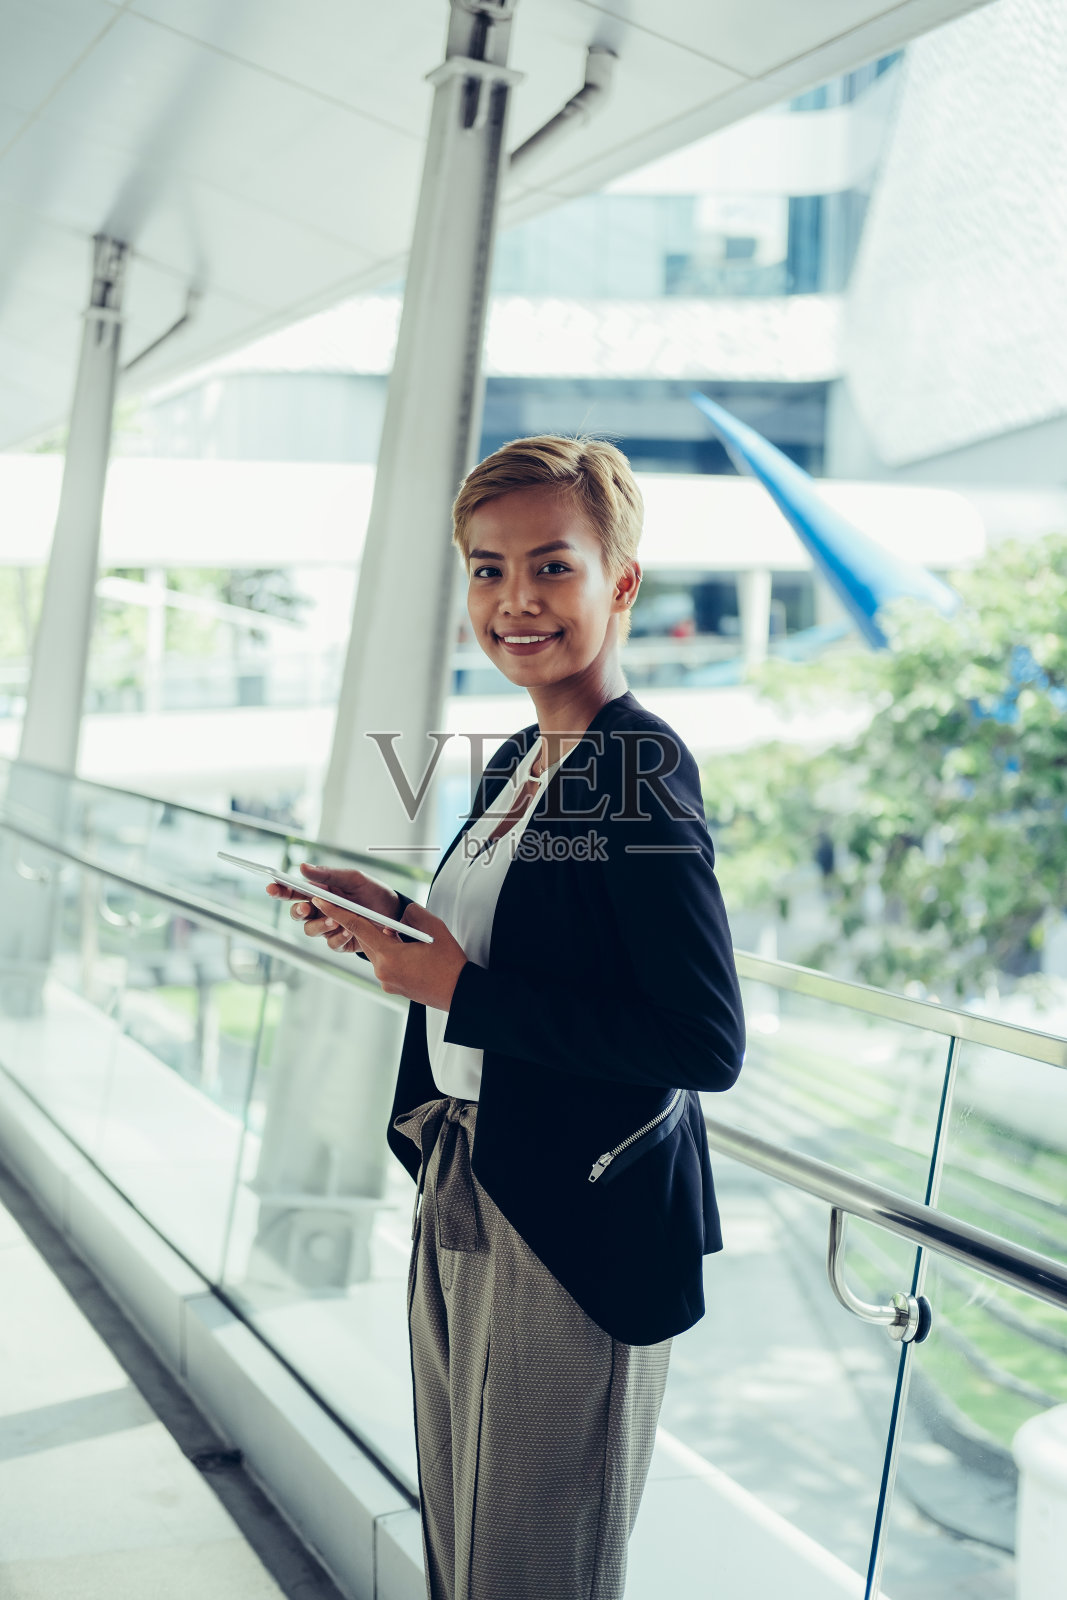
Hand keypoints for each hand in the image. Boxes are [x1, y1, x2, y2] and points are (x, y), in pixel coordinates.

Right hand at [266, 862, 399, 954]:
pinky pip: (331, 943)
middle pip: (296, 914)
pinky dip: (338, 936)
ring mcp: (329, 927)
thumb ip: (328, 875)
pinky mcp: (341, 942)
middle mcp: (320, 910)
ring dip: (320, 924)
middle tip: (307, 908)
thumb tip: (302, 866)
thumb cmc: (372, 892)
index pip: (294, 891)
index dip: (280, 889)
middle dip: (298, 911)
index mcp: (320, 892)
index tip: (272, 887)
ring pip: (311, 930)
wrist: (394, 913)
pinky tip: (349, 929)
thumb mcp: (353, 878)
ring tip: (335, 919)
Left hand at [309, 898, 467, 1009]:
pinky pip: (385, 963)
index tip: (320, 900)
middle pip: (366, 939)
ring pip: (376, 951)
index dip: (337, 911)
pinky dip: (391, 952)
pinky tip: (409, 949)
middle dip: (371, 925)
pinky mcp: (392, 987)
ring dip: (384, 939)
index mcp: (389, 956)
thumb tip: (400, 913)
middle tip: (378, 915)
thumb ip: (413, 914)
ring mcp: (386, 981)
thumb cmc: (450, 963)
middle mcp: (382, 970)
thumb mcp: (434, 929)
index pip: (357, 928)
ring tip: (406, 936)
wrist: (460, 993)